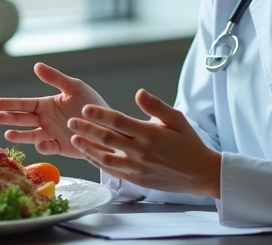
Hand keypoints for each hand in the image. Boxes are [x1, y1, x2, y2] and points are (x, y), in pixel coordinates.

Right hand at [0, 63, 108, 158]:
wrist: (109, 125)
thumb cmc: (91, 104)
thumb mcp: (74, 87)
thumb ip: (55, 78)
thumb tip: (36, 65)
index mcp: (46, 104)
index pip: (24, 104)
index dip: (10, 104)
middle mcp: (45, 120)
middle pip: (23, 119)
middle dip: (9, 118)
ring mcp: (51, 134)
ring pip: (31, 135)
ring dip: (20, 135)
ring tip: (8, 134)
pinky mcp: (60, 147)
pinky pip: (49, 147)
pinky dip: (43, 146)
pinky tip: (40, 143)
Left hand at [67, 88, 220, 197]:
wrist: (199, 173)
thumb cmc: (189, 143)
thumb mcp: (177, 120)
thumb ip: (156, 106)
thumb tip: (139, 92)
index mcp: (149, 133)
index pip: (118, 121)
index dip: (100, 114)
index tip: (85, 109)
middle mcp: (140, 151)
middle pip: (107, 138)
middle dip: (87, 129)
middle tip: (71, 121)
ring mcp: (136, 167)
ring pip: (105, 157)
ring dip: (88, 147)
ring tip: (74, 139)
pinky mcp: (135, 179)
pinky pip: (112, 171)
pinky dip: (97, 163)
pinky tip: (88, 155)